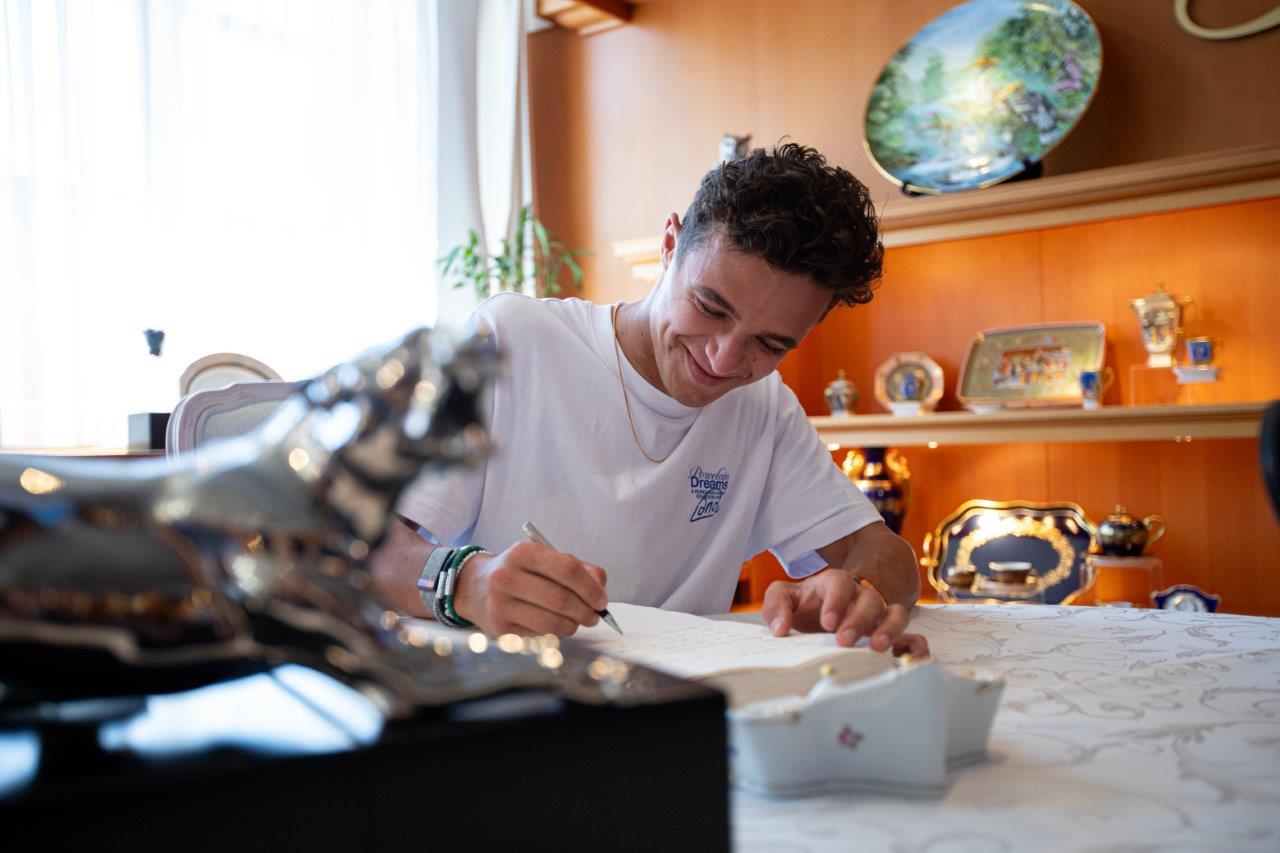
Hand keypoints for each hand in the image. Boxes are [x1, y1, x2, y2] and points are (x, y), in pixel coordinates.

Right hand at [452, 540, 607, 636]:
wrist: (474, 587)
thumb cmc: (521, 572)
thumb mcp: (544, 560)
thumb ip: (579, 570)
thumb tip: (600, 591)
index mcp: (524, 552)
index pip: (567, 570)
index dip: (590, 588)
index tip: (602, 601)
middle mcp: (508, 576)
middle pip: (561, 599)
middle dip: (585, 611)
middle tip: (594, 616)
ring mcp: (500, 604)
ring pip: (552, 623)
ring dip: (573, 626)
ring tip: (577, 622)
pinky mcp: (499, 629)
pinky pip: (539, 636)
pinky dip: (555, 634)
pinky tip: (555, 626)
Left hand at [762, 568, 916, 652]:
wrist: (827, 608)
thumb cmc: (807, 604)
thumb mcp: (786, 597)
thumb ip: (776, 605)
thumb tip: (780, 628)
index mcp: (835, 584)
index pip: (840, 584)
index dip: (837, 601)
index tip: (827, 622)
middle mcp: (862, 597)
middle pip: (869, 599)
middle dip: (858, 619)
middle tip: (843, 640)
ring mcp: (880, 614)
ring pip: (895, 613)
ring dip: (889, 629)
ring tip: (876, 648)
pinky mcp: (892, 634)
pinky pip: (912, 636)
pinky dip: (915, 647)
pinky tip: (909, 660)